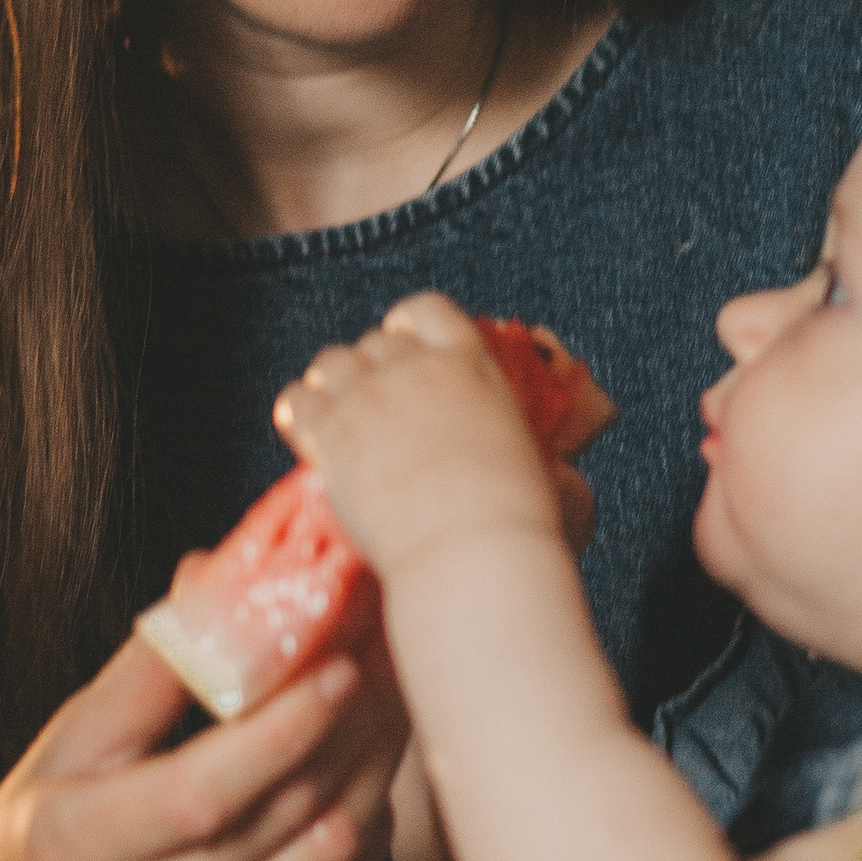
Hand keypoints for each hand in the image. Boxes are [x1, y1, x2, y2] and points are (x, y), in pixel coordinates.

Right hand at [0, 625, 409, 860]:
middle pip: (275, 824)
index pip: (198, 795)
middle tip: (393, 651)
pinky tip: (370, 776)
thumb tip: (215, 571)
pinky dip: (368, 834)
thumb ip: (148, 670)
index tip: (338, 665)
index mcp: (72, 847)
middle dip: (348, 730)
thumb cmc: (51, 827)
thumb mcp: (72, 742)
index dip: (277, 732)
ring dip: (372, 775)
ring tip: (395, 700)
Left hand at [274, 293, 562, 579]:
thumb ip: (544, 461)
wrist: (471, 550)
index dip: (409, 326)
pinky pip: (298, 400)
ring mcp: (371, 395)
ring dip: (333, 384)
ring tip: (337, 416)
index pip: (427, 310)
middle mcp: (417, 368)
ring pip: (332, 361)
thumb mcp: (548, 474)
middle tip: (373, 404)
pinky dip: (300, 413)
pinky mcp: (333, 430)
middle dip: (373, 366)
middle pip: (376, 340)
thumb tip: (563, 481)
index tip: (404, 346)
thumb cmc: (518, 523)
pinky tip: (306, 434)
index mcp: (472, 365)